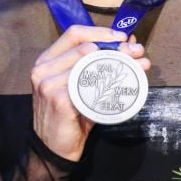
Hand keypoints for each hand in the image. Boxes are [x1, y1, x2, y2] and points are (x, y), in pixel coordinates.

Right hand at [31, 25, 148, 160]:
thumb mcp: (81, 86)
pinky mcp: (58, 100)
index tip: (122, 37)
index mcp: (47, 60)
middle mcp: (43, 69)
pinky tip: (120, 87)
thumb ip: (98, 66)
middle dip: (115, 47)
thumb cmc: (69, 115)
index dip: (100, 31)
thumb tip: (129, 45)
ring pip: (88, 64)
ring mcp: (48, 84)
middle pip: (84, 46)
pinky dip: (107, 85)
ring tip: (135, 67)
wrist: (53, 149)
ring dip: (116, 64)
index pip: (73, 33)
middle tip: (137, 53)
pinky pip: (88, 87)